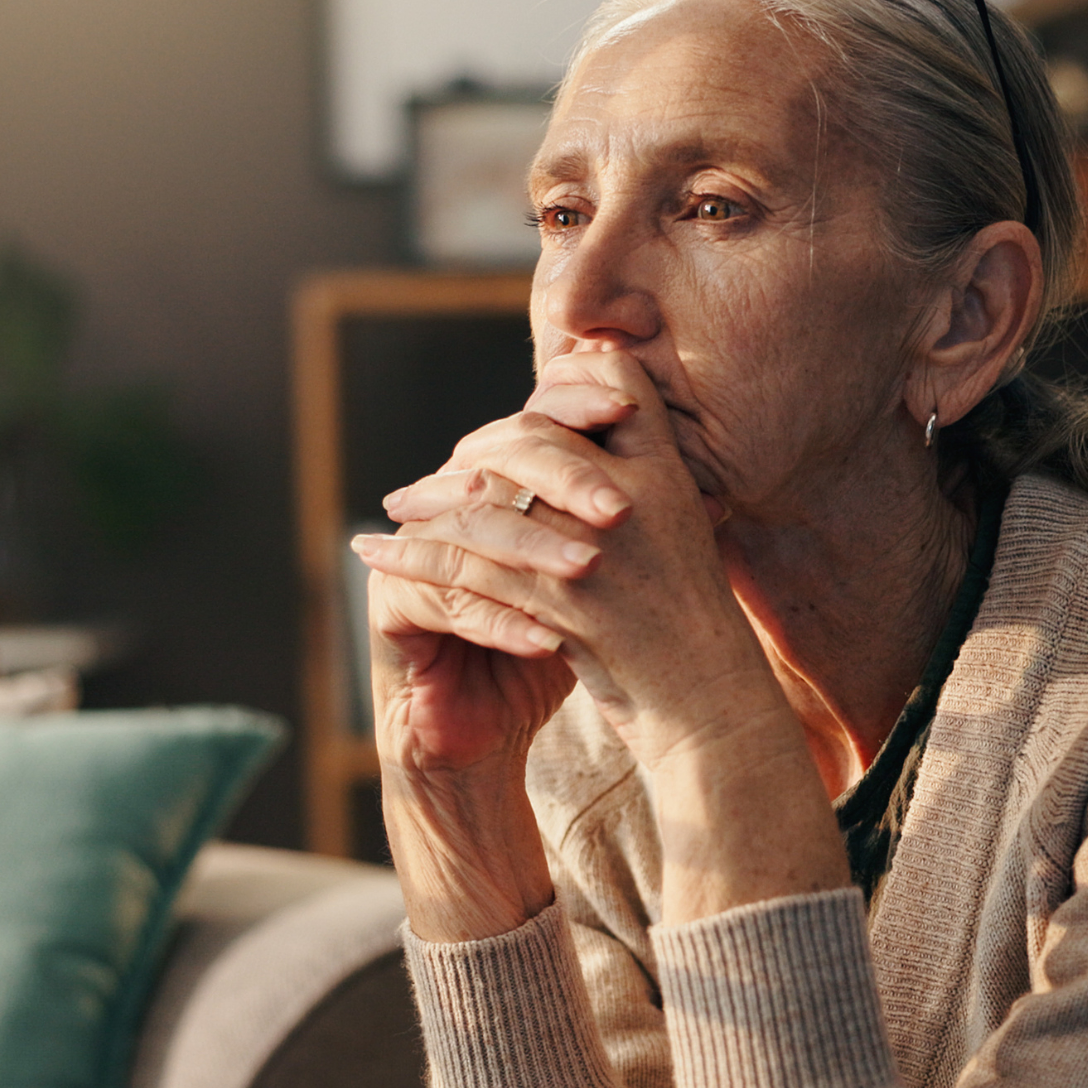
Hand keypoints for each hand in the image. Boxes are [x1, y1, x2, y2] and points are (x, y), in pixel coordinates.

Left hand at [365, 346, 849, 927]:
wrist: (708, 707)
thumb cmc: (692, 627)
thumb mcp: (681, 535)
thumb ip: (639, 482)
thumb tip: (579, 444)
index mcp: (669, 472)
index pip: (611, 380)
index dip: (562, 384)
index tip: (516, 414)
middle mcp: (635, 496)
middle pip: (534, 433)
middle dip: (476, 446)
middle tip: (440, 467)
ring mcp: (598, 547)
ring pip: (490, 498)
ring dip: (431, 499)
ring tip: (395, 506)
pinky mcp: (563, 604)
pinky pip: (470, 566)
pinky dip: (416, 557)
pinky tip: (379, 555)